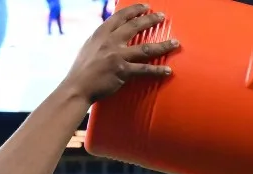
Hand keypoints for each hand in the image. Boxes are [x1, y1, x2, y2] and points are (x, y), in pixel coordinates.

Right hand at [61, 4, 179, 103]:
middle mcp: (110, 42)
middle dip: (150, 20)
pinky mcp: (122, 71)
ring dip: (163, 45)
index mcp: (101, 33)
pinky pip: (144, 70)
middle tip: (162, 16)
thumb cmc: (82, 70)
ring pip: (145, 48)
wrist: (77, 87)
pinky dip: (157, 71)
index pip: (120, 16)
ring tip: (175, 43)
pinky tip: (168, 71)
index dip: (134, 10)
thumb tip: (111, 34)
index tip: (145, 6)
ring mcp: (117, 56)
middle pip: (135, 26)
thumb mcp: (89, 47)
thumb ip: (102, 39)